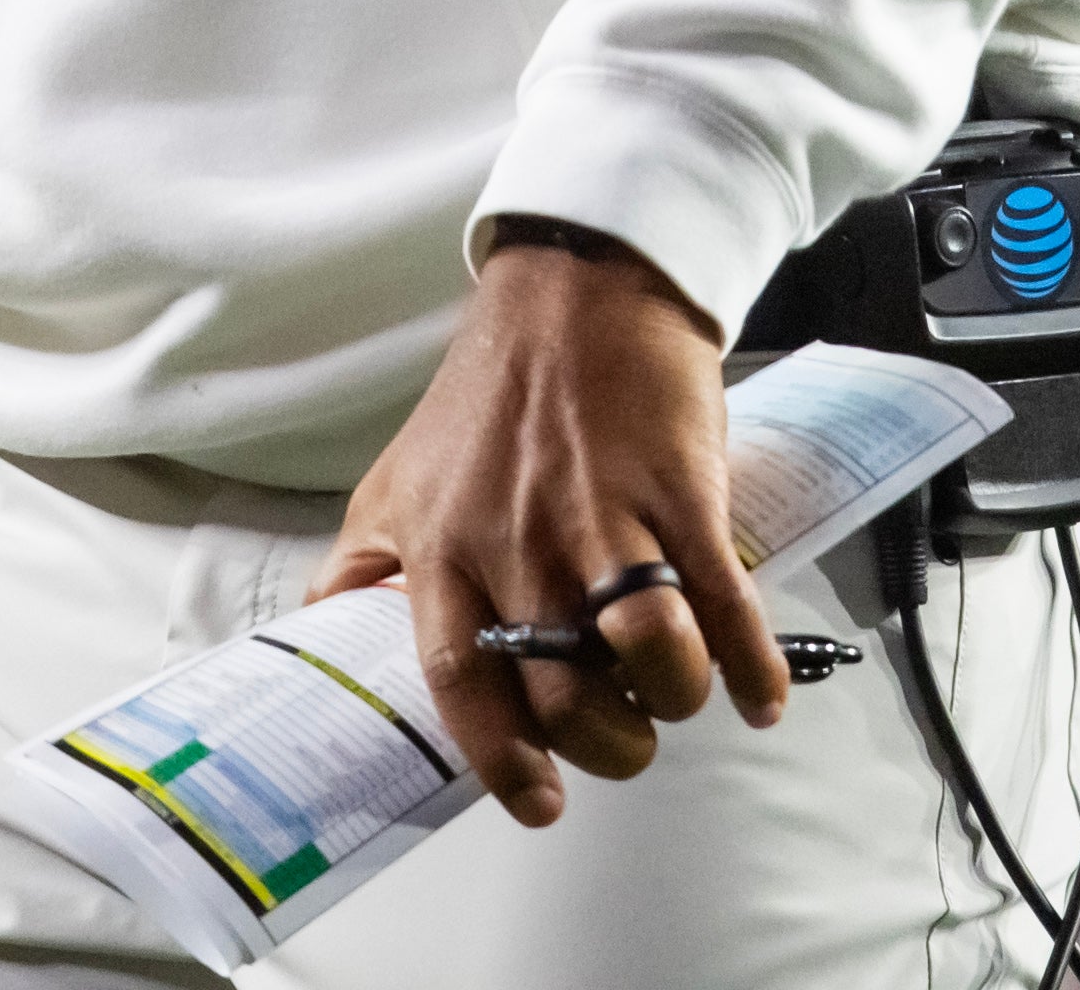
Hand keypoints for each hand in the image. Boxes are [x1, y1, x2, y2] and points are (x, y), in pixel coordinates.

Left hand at [305, 232, 786, 825]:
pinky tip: (757, 691)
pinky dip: (751, 665)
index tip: (538, 799)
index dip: (501, 758)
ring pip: (647, 654)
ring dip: (674, 696)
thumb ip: (360, 564)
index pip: (459, 680)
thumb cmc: (493, 387)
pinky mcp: (680, 488)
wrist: (580, 280)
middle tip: (625, 736)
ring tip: (678, 687)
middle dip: (607, 744)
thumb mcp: (397, 476)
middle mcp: (520, 538)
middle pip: (565, 690)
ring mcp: (604, 513)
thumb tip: (322, 640)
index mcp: (446, 544)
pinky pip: (723, 602)